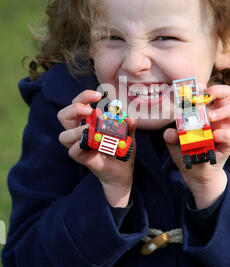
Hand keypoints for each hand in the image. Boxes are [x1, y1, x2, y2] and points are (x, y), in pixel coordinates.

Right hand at [57, 90, 136, 206]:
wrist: (123, 171)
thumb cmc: (122, 149)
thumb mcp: (129, 135)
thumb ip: (129, 126)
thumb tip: (129, 118)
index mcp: (87, 121)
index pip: (76, 104)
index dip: (83, 97)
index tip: (97, 96)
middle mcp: (79, 132)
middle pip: (63, 116)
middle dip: (74, 108)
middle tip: (90, 110)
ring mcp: (79, 146)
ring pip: (63, 136)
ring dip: (76, 130)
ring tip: (90, 129)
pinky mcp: (83, 158)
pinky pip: (73, 152)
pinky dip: (80, 146)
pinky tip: (91, 143)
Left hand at [164, 84, 229, 208]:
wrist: (196, 174)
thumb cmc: (186, 153)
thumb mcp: (174, 145)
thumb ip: (171, 137)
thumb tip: (170, 133)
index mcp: (203, 111)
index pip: (207, 92)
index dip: (203, 86)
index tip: (196, 87)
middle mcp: (216, 117)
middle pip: (226, 93)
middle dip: (217, 90)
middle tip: (205, 98)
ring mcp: (224, 128)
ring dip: (223, 110)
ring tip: (210, 117)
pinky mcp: (226, 145)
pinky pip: (229, 136)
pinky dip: (223, 134)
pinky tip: (214, 136)